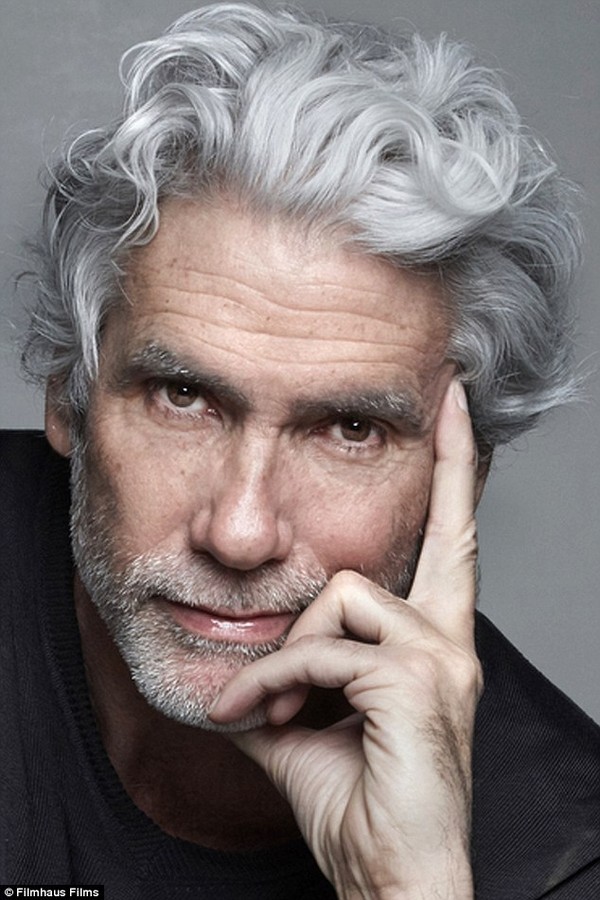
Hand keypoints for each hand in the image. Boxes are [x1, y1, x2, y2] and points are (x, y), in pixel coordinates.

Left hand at [210, 380, 481, 898]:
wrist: (390, 880)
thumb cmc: (357, 807)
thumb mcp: (300, 729)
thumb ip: (276, 680)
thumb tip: (229, 660)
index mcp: (432, 642)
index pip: (451, 541)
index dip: (455, 472)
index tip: (456, 406)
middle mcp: (450, 637)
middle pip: (439, 531)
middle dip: (436, 479)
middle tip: (392, 506)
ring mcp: (442, 655)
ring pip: (341, 596)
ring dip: (288, 653)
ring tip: (272, 708)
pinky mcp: (419, 679)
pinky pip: (322, 648)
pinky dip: (278, 680)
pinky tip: (267, 718)